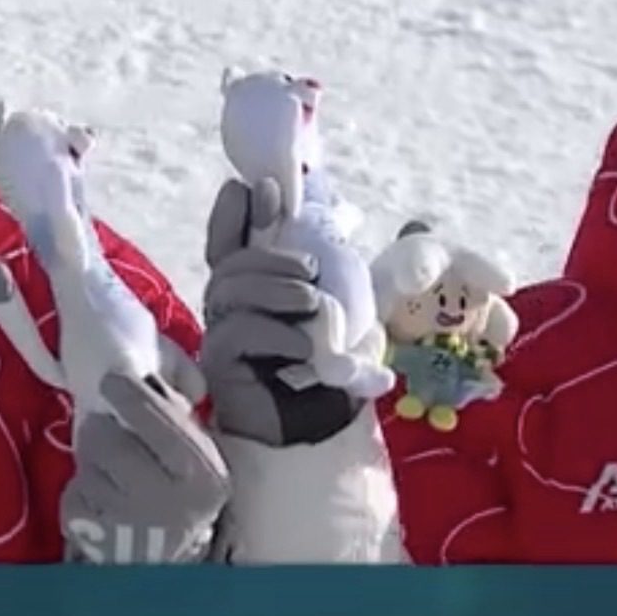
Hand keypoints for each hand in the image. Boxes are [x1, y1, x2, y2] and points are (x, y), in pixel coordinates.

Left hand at [60, 371, 230, 563]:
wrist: (170, 557)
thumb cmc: (182, 485)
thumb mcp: (198, 445)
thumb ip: (176, 405)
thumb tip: (145, 373)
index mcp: (201, 470)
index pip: (157, 419)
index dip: (129, 394)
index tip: (113, 380)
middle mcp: (168, 499)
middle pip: (109, 440)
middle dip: (101, 427)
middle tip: (107, 428)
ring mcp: (130, 523)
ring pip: (87, 466)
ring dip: (91, 460)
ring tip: (109, 468)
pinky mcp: (97, 539)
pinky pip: (72, 496)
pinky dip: (80, 490)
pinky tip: (101, 495)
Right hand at [200, 177, 358, 445]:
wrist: (322, 428)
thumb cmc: (330, 366)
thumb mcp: (352, 310)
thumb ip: (356, 273)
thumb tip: (395, 227)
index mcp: (254, 287)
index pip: (228, 240)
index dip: (235, 212)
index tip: (257, 187)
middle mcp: (230, 307)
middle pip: (230, 262)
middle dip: (269, 254)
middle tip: (310, 270)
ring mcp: (221, 335)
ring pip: (230, 290)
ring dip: (275, 288)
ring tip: (311, 304)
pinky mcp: (222, 366)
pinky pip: (236, 333)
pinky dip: (275, 332)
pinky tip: (303, 345)